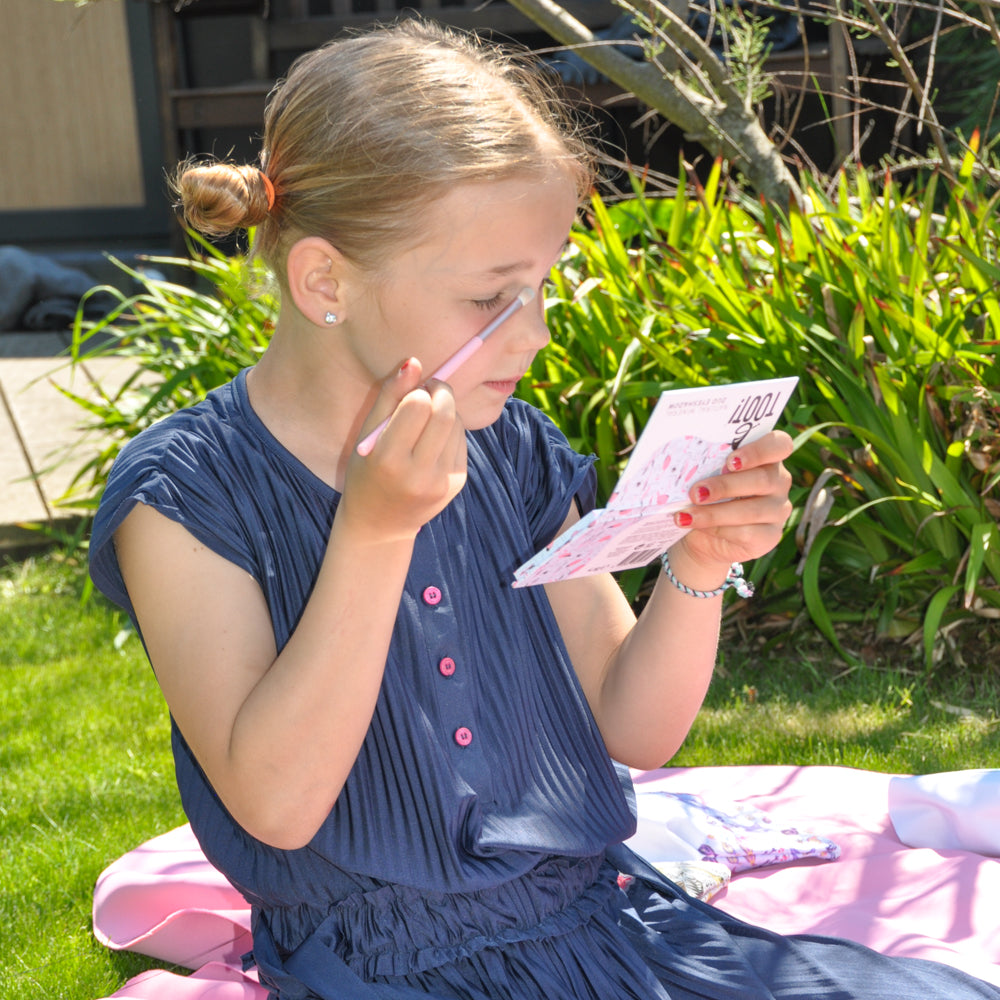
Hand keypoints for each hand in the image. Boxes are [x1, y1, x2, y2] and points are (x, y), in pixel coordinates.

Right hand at [339, 358, 467, 541]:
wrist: (380, 524)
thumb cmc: (367, 473)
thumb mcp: (367, 435)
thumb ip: (389, 397)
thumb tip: (413, 362)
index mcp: (388, 460)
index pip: (418, 406)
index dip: (418, 390)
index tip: (413, 389)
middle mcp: (418, 474)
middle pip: (445, 413)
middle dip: (441, 391)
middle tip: (430, 388)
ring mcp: (442, 482)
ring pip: (457, 424)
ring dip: (446, 410)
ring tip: (427, 420)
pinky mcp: (457, 484)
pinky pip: (461, 441)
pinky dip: (451, 430)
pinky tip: (433, 440)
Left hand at [669, 430, 793, 572]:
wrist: (700, 535)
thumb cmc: (704, 495)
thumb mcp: (703, 476)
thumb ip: (705, 464)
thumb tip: (684, 459)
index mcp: (766, 458)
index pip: (779, 444)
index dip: (759, 451)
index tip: (730, 461)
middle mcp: (778, 482)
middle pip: (763, 479)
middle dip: (725, 486)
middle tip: (696, 492)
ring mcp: (777, 510)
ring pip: (753, 510)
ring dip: (715, 512)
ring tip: (686, 515)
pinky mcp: (770, 537)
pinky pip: (748, 533)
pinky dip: (719, 529)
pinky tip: (697, 526)